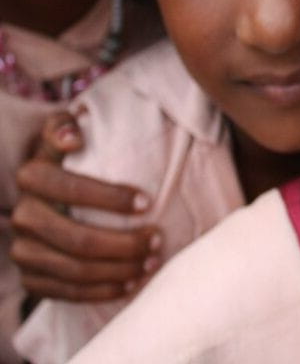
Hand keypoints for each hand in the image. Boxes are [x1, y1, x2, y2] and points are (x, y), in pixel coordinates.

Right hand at [11, 111, 161, 301]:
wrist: (48, 193)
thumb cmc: (71, 159)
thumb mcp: (65, 132)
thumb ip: (64, 126)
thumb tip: (73, 137)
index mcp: (32, 176)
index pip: (70, 189)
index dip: (110, 198)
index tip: (148, 202)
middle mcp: (23, 216)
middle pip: (78, 239)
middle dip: (124, 244)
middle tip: (158, 239)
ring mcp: (24, 250)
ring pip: (75, 270)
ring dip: (120, 271)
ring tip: (152, 262)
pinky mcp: (32, 277)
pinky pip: (67, 293)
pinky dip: (103, 291)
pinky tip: (131, 284)